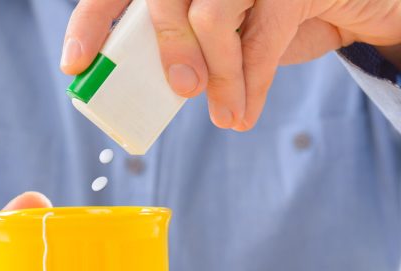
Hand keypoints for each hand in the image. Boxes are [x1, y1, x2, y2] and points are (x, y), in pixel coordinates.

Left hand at [61, 0, 400, 129]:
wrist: (340, 2)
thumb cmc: (265, 19)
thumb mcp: (218, 36)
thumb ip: (185, 50)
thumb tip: (163, 91)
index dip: (90, 22)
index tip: (74, 64)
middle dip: (169, 51)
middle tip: (182, 92)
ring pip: (209, 17)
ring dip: (219, 76)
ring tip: (227, 115)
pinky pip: (261, 36)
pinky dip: (250, 84)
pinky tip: (244, 114)